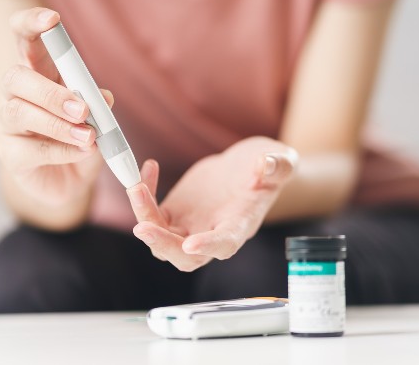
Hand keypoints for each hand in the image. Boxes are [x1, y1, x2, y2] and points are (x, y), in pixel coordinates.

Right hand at [0, 8, 112, 204]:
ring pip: (19, 113)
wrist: (71, 182)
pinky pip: (30, 149)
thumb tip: (104, 97)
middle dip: (50, 92)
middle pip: (15, 77)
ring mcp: (8, 124)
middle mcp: (16, 95)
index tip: (52, 19)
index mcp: (39, 74)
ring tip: (88, 136)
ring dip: (57, 125)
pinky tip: (82, 152)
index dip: (31, 23)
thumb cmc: (81, 139)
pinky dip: (61, 151)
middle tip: (82, 109)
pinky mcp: (10, 155)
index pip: (25, 38)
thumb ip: (98, 104)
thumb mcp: (97, 118)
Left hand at [127, 137, 297, 271]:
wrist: (248, 168)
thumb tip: (265, 165)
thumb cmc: (267, 169)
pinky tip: (149, 168)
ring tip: (136, 187)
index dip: (208, 246)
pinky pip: (152, 215)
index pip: (224, 244)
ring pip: (161, 239)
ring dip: (144, 218)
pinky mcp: (174, 214)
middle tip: (143, 227)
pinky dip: (144, 197)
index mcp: (240, 225)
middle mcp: (212, 233)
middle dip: (162, 245)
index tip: (191, 244)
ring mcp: (190, 226)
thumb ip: (277, 166)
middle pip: (184, 256)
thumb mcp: (281, 162)